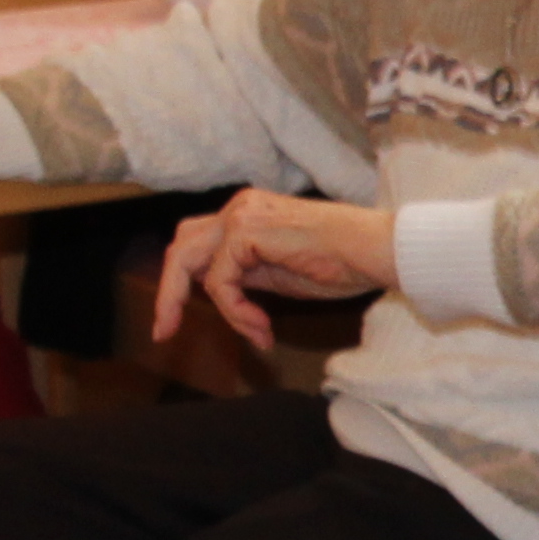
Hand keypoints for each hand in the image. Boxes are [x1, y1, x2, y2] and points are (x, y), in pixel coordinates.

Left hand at [150, 190, 396, 347]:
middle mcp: (239, 206)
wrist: (374, 250)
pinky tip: (260, 325)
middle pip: (180, 246)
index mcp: (248, 212)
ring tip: (243, 333)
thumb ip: (247, 274)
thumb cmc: (342, 262)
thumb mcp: (280, 271)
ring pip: (189, 261)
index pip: (196, 244)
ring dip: (202, 304)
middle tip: (164, 331)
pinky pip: (220, 280)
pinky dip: (234, 309)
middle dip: (169, 292)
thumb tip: (219, 292)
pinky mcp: (247, 231)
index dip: (178, 283)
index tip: (172, 322)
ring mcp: (241, 214)